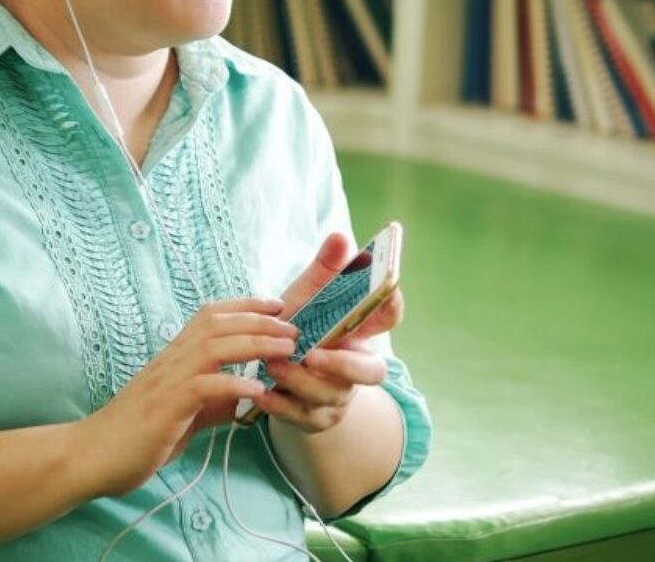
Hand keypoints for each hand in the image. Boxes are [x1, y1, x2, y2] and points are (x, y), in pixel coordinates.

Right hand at [85, 297, 297, 495]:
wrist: (92, 456)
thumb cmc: (136, 436)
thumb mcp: (183, 416)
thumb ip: (210, 405)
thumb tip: (239, 402)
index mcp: (174, 357)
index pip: (210, 316)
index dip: (245, 306)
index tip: (277, 305)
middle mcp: (171, 360)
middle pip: (217, 324)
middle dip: (259, 321)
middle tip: (293, 327)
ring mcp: (166, 381)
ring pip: (213, 347)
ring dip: (254, 345)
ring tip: (285, 350)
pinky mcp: (165, 407)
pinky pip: (202, 387)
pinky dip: (231, 385)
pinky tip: (255, 391)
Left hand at [258, 233, 406, 433]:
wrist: (273, 376)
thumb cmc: (296, 330)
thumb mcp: (307, 299)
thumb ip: (323, 271)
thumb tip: (339, 236)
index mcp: (360, 333)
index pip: (389, 317)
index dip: (392, 305)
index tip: (387, 289)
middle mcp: (356, 367)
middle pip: (372, 372)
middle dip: (345, 366)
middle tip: (315, 355)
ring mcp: (337, 396)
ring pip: (331, 395)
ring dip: (301, 381)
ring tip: (273, 366)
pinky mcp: (314, 419)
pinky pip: (302, 416)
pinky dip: (281, 405)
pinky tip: (262, 393)